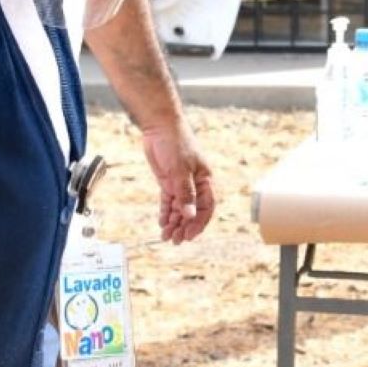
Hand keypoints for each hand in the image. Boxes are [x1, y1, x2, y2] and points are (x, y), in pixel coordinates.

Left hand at [140, 119, 215, 243]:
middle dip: (184, 227)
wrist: (160, 126)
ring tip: (166, 236)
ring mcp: (181, 184)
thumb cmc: (176, 143)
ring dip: (174, 223)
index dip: (199, 223)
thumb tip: (189, 215)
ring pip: (180, 208)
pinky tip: (162, 223)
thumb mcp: (180, 170)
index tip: (189, 235)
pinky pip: (169, 201)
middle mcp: (195, 184)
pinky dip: (166, 212)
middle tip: (175, 240)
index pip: (207, 208)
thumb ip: (185, 194)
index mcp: (206, 180)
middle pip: (193, 211)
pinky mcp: (168, 181)